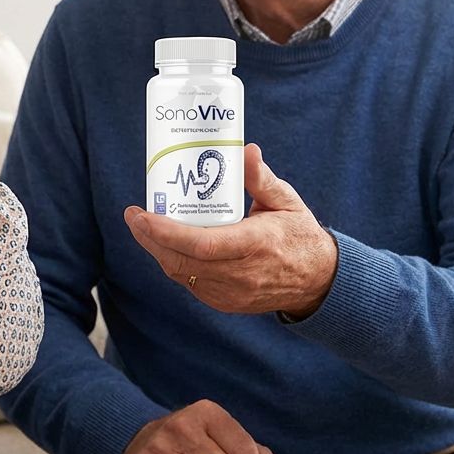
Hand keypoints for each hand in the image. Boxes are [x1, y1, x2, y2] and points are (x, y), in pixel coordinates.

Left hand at [124, 144, 337, 316]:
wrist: (318, 281)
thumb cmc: (299, 235)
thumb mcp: (286, 201)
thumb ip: (261, 178)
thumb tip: (246, 151)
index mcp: (257, 244)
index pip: (203, 243)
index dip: (167, 231)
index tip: (143, 214)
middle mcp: (241, 273)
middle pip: (182, 261)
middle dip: (151, 238)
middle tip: (134, 216)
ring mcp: (232, 292)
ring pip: (182, 273)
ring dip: (158, 250)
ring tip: (144, 225)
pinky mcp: (226, 302)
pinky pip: (190, 283)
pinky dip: (174, 262)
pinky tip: (165, 243)